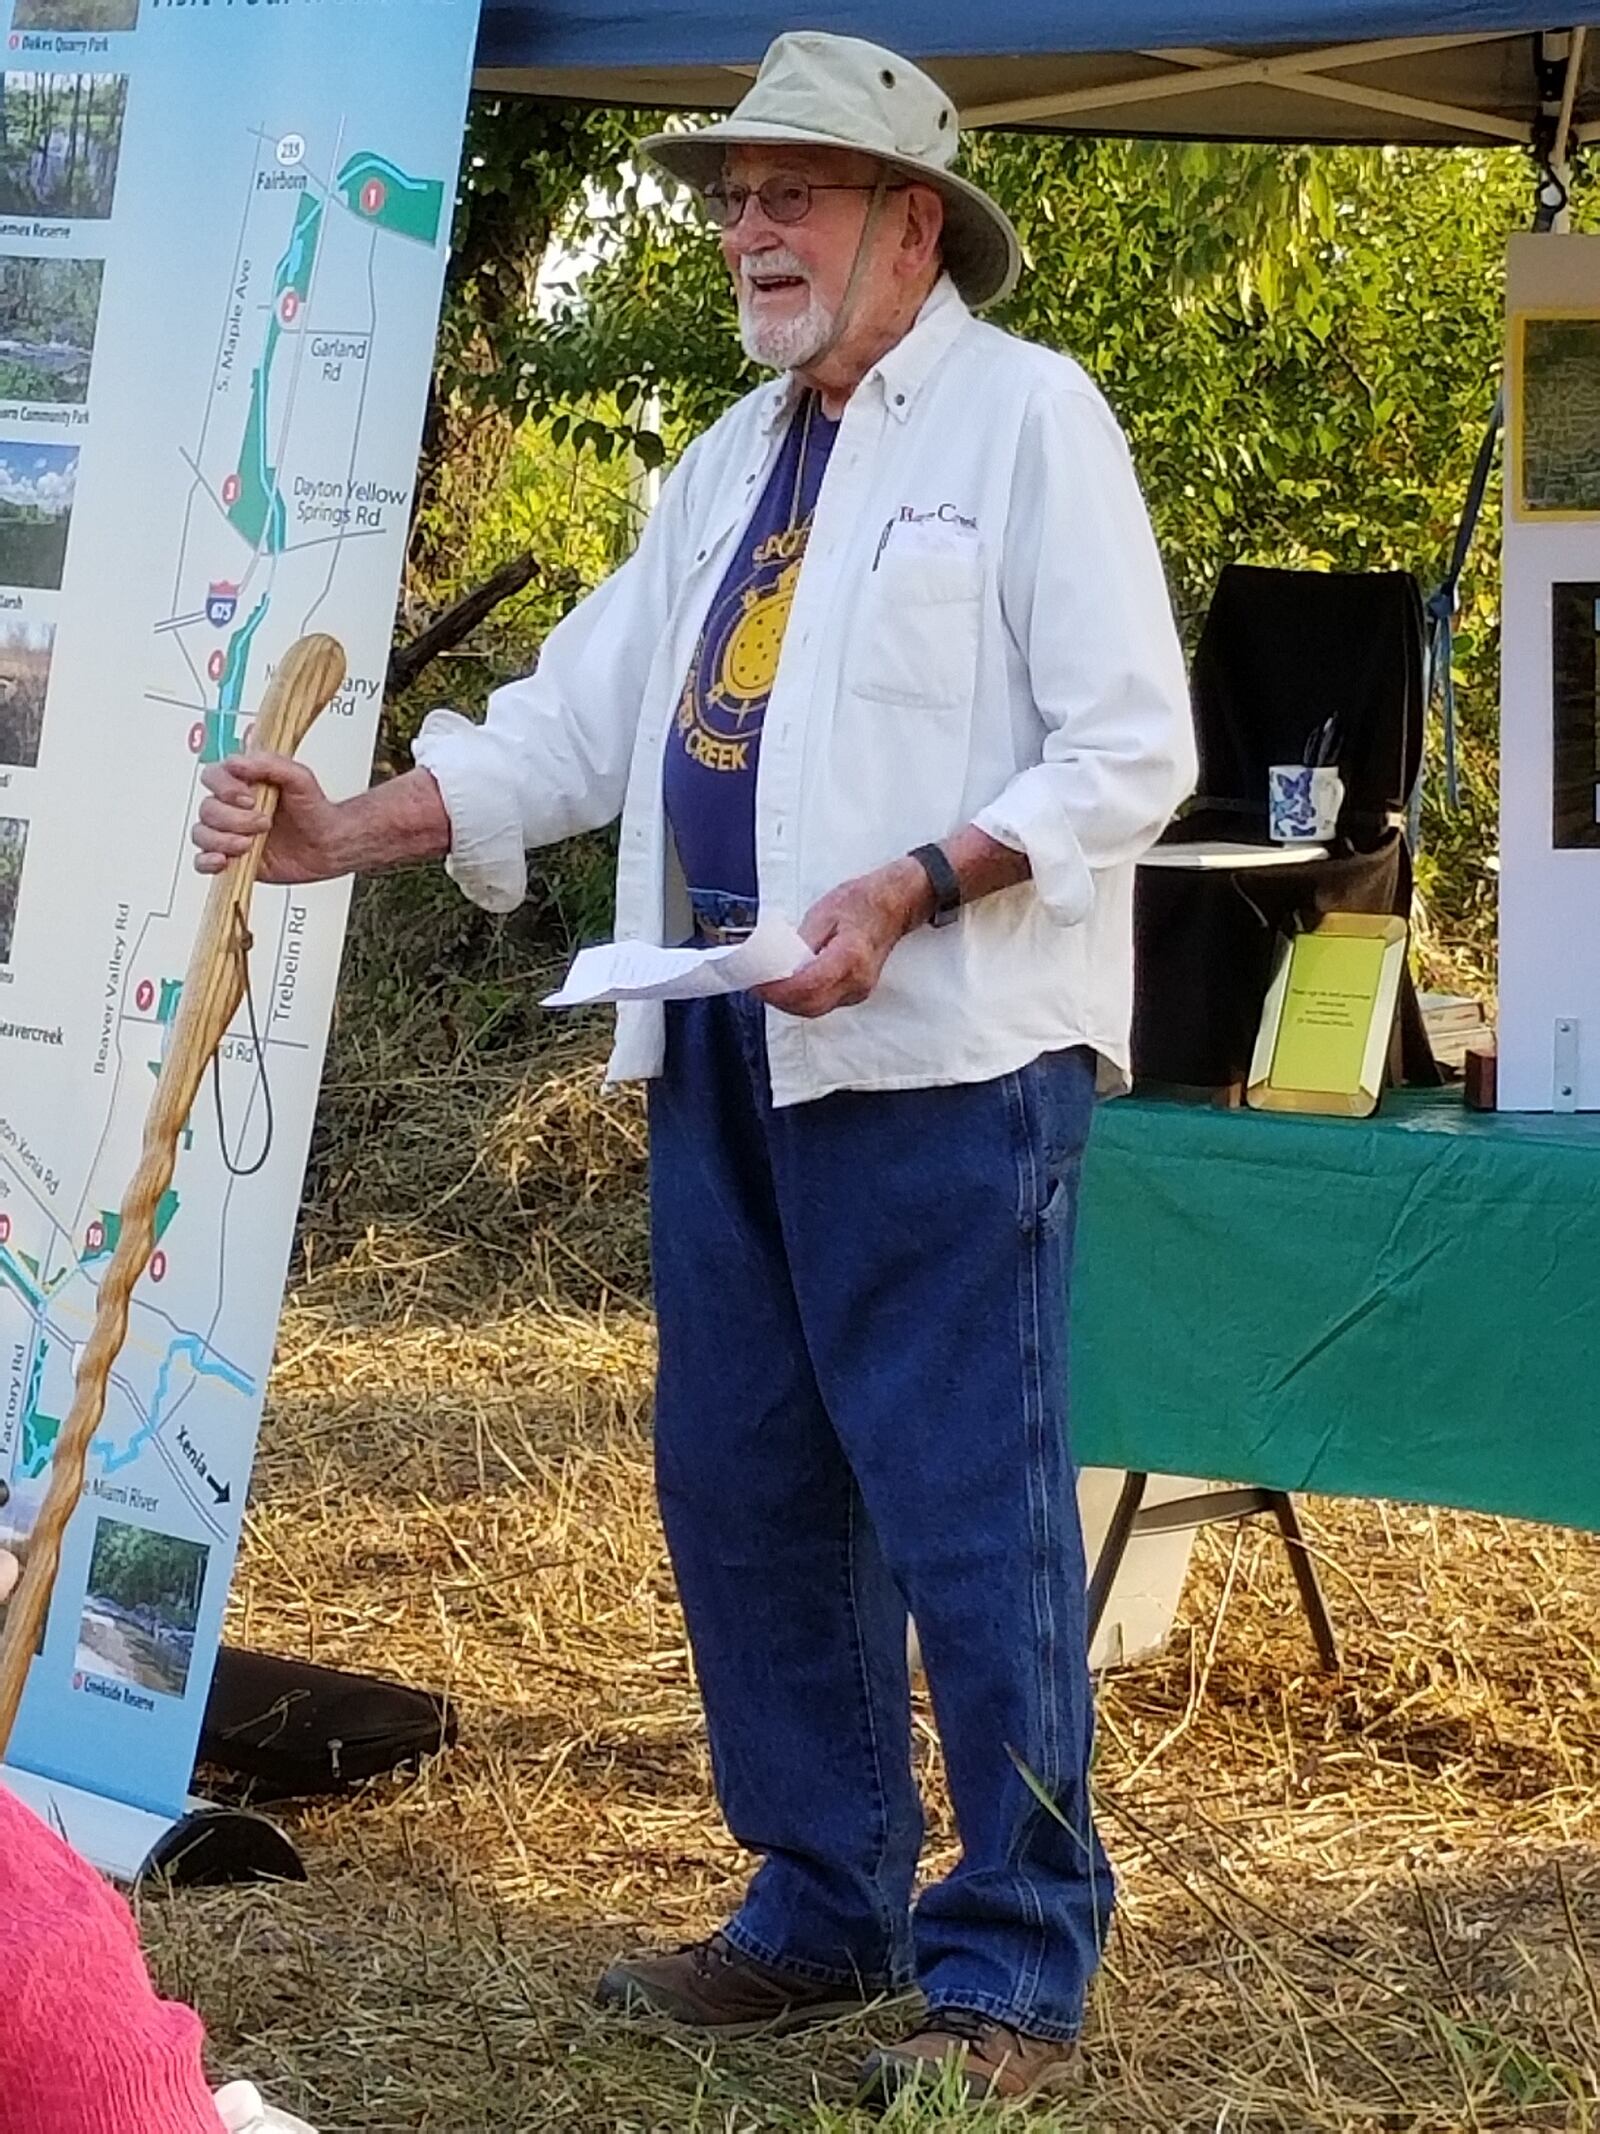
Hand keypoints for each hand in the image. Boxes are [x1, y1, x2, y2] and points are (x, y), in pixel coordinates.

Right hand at [191, 752, 348, 882]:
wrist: (330, 845)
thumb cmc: (315, 810)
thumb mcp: (299, 778)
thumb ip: (269, 764)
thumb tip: (237, 762)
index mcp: (243, 782)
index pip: (213, 777)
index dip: (225, 788)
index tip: (249, 799)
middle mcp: (232, 806)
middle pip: (208, 809)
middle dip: (234, 819)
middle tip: (264, 823)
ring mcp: (230, 833)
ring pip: (202, 834)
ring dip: (222, 840)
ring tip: (249, 844)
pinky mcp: (232, 857)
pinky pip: (203, 861)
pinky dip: (207, 861)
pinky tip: (224, 860)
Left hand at [758, 858, 933, 1018]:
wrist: (894, 906)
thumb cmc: (863, 903)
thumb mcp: (823, 912)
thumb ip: (800, 942)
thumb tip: (778, 962)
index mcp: (850, 958)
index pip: (807, 987)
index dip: (777, 989)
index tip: (757, 982)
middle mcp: (857, 981)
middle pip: (809, 1006)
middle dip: (779, 999)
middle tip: (758, 985)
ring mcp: (859, 991)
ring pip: (815, 1009)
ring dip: (789, 1002)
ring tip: (770, 984)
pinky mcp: (856, 993)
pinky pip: (823, 1004)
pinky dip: (802, 999)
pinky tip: (789, 986)